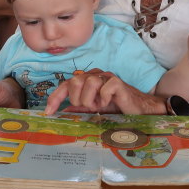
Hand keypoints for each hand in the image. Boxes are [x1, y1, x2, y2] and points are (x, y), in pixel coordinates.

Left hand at [44, 69, 167, 115]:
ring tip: (99, 106)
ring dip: (91, 99)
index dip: (55, 97)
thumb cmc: (117, 108)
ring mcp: (107, 77)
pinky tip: (110, 102)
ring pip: (88, 82)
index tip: (48, 112)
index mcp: (87, 80)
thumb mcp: (94, 110)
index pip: (66, 84)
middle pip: (75, 80)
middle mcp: (96, 76)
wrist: (139, 110)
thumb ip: (79, 108)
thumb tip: (62, 111)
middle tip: (88, 107)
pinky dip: (104, 98)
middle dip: (77, 98)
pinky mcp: (118, 82)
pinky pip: (105, 87)